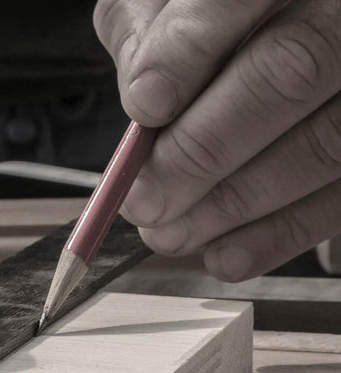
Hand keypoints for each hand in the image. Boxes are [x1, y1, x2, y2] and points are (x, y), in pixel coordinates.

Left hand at [94, 0, 340, 280]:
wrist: (280, 25)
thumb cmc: (212, 18)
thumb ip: (149, 31)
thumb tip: (144, 96)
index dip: (188, 54)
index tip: (145, 108)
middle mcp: (340, 12)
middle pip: (290, 74)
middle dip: (202, 152)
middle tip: (145, 201)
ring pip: (326, 143)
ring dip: (235, 204)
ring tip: (168, 233)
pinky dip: (282, 234)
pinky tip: (225, 256)